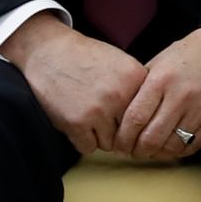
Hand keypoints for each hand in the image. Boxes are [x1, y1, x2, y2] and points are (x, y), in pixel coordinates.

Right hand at [1, 11, 146, 155]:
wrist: (50, 53)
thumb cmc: (87, 57)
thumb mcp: (122, 63)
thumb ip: (138, 87)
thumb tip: (150, 116)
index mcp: (135, 79)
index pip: (148, 114)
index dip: (139, 120)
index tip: (131, 123)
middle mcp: (120, 96)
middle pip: (131, 133)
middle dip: (121, 132)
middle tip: (109, 126)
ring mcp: (98, 111)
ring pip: (109, 144)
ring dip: (102, 138)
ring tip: (93, 123)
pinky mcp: (76, 123)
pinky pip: (88, 148)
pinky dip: (84, 141)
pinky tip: (80, 126)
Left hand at [113, 7, 200, 158]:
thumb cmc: (191, 52)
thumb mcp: (160, 61)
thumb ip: (142, 86)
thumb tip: (122, 113)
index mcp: (161, 79)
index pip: (134, 118)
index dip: (122, 137)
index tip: (118, 142)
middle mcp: (180, 96)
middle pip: (150, 138)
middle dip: (135, 150)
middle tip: (131, 150)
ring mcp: (200, 109)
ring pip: (170, 147)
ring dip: (155, 154)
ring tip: (149, 150)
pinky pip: (191, 147)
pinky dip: (176, 152)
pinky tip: (169, 147)